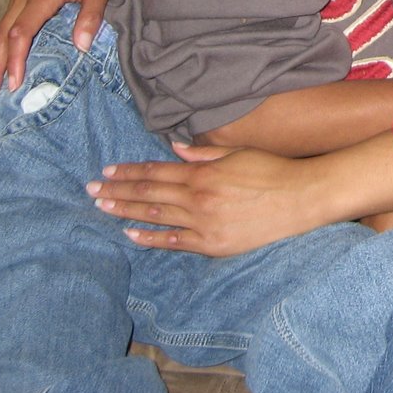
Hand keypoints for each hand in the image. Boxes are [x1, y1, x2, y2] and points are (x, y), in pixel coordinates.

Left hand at [89, 142, 328, 256]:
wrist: (302, 198)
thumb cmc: (272, 170)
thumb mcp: (237, 153)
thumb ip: (203, 153)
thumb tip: (174, 149)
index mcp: (202, 173)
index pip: (155, 172)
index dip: (128, 172)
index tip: (107, 171)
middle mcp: (198, 198)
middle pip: (148, 194)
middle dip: (117, 191)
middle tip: (91, 190)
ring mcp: (204, 223)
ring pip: (155, 216)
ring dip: (125, 212)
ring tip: (102, 208)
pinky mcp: (213, 244)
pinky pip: (174, 242)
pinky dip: (150, 238)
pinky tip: (131, 234)